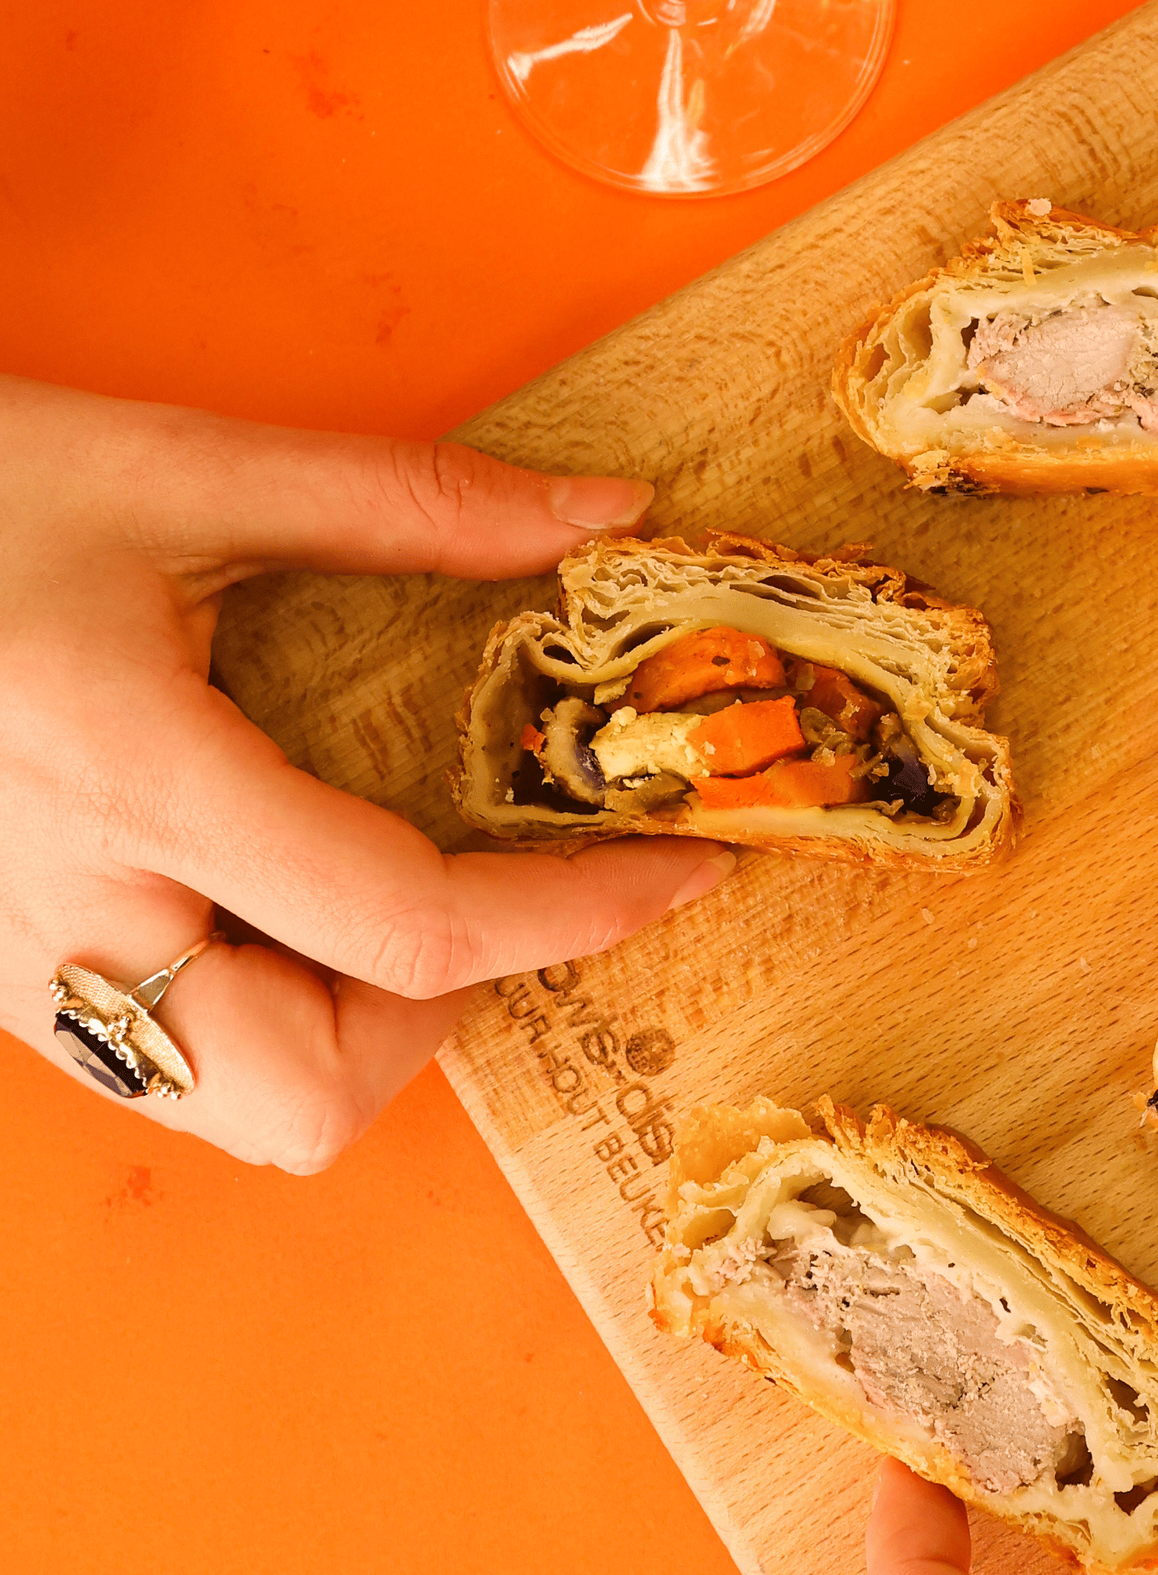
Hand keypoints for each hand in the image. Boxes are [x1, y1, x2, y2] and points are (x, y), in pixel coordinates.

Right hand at [3, 378, 722, 1170]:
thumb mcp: (179, 463)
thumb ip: (404, 504)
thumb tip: (603, 515)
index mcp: (134, 780)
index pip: (405, 926)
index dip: (573, 915)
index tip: (675, 870)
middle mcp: (70, 914)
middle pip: (311, 1100)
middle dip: (434, 1019)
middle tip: (477, 890)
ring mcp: (12, 967)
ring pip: (229, 1111)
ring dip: (341, 1034)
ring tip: (367, 891)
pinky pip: (154, 1063)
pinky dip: (248, 1014)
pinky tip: (260, 891)